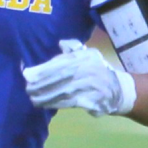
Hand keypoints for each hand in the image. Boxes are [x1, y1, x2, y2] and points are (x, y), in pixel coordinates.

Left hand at [22, 39, 136, 116]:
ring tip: (33, 98)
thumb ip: (74, 49)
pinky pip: (72, 102)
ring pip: (64, 90)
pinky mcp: (94, 99)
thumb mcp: (89, 55)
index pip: (60, 62)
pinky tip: (46, 105)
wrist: (119, 89)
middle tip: (28, 89)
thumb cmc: (98, 71)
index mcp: (85, 57)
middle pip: (60, 76)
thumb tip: (62, 43)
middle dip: (42, 83)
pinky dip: (58, 103)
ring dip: (47, 95)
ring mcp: (92, 84)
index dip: (43, 69)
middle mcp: (88, 69)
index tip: (27, 74)